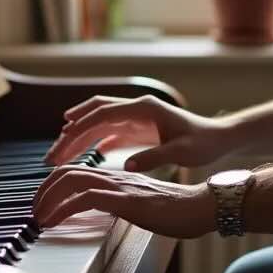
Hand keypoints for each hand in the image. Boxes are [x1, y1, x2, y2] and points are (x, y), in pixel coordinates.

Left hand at [32, 165, 214, 238]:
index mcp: (119, 177)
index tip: (44, 201)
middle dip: (43, 190)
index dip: (55, 183)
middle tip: (34, 209)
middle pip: (68, 172)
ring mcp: (121, 187)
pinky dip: (65, 208)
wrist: (202, 206)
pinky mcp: (126, 201)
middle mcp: (116, 177)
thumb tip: (107, 210)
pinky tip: (56, 220)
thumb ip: (123, 202)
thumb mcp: (142, 204)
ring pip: (73, 180)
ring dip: (48, 199)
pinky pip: (87, 198)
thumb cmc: (178, 208)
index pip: (77, 171)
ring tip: (39, 217)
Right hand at [43, 95, 234, 170]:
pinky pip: (108, 132)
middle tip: (51, 155)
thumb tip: (127, 164)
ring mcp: (135, 117)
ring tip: (59, 157)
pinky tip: (83, 156)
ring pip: (98, 124)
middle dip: (70, 133)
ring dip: (78, 138)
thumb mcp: (182, 152)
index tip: (62, 140)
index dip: (81, 126)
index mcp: (144, 108)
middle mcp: (136, 108)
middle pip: (94, 115)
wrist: (220, 138)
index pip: (104, 113)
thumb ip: (155, 157)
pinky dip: (93, 142)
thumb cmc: (204, 143)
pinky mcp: (138, 128)